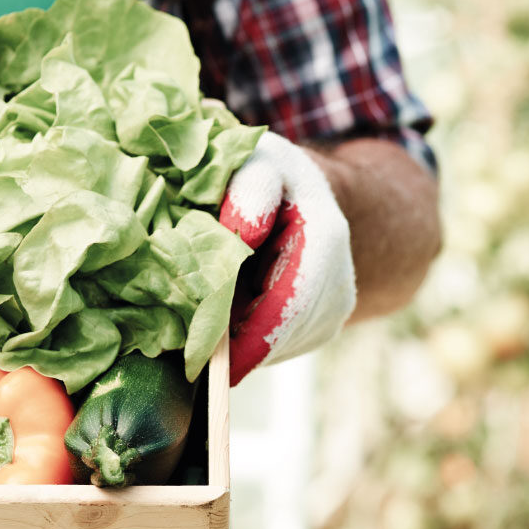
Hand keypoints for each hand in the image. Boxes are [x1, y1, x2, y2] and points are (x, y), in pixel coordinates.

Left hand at [219, 132, 356, 385]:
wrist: (302, 195)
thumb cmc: (268, 174)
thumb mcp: (257, 163)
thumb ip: (250, 188)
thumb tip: (241, 233)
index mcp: (324, 240)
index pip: (290, 305)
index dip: (253, 340)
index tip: (214, 366)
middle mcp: (340, 283)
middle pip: (283, 335)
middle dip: (235, 347)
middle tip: (188, 352)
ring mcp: (335, 311)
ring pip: (279, 348)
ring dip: (239, 344)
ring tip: (205, 321)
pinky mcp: (322, 327)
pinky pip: (279, 348)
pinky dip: (248, 342)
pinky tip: (228, 317)